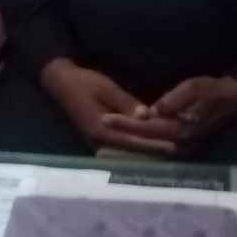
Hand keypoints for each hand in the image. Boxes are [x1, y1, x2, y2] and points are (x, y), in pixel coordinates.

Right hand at [40, 58, 180, 155]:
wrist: (61, 83)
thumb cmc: (84, 83)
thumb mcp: (106, 88)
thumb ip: (126, 103)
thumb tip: (146, 116)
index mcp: (101, 129)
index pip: (133, 140)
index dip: (153, 144)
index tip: (172, 146)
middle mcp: (99, 142)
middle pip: (131, 152)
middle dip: (152, 152)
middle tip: (176, 152)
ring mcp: (96, 143)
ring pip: (125, 153)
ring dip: (144, 152)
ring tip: (166, 152)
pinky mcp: (97, 140)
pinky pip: (119, 149)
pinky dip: (134, 149)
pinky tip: (147, 148)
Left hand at [103, 75, 236, 150]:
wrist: (234, 99)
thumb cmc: (212, 90)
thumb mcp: (193, 88)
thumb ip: (172, 101)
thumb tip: (152, 111)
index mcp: (181, 130)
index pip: (146, 128)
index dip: (125, 123)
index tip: (105, 118)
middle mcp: (180, 145)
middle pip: (144, 145)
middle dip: (121, 142)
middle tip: (97, 143)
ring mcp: (181, 149)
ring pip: (148, 151)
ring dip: (127, 150)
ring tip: (104, 149)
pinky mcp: (181, 147)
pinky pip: (155, 150)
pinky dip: (140, 149)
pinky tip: (125, 148)